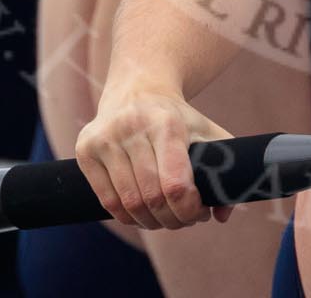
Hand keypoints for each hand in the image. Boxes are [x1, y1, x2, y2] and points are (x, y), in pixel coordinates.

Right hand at [75, 80, 233, 229]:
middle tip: (185, 220)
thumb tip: (224, 213)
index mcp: (166, 123)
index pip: (175, 185)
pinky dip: (127, 217)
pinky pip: (107, 201)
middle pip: (152, 198)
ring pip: (129, 204)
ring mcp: (105, 138)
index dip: (189, 210)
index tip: (200, 213)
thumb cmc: (177, 118)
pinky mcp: (85, 149)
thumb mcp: (208, 133)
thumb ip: (225, 170)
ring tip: (165, 218)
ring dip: (150, 222)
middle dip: (173, 219)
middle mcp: (132, 127)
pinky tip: (142, 214)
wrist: (138, 88)